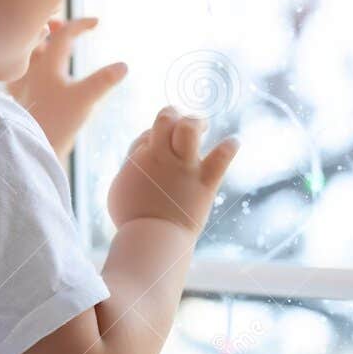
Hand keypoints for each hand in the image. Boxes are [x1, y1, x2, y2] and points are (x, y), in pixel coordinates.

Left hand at [7, 17, 126, 161]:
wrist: (31, 149)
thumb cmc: (57, 123)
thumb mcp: (85, 100)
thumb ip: (104, 81)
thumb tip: (123, 65)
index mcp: (48, 63)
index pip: (64, 33)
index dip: (81, 24)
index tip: (97, 22)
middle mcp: (31, 69)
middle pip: (38, 37)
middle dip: (52, 27)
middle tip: (61, 22)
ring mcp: (21, 83)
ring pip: (26, 54)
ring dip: (37, 44)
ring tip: (45, 42)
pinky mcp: (17, 99)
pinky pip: (18, 73)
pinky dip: (26, 65)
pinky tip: (30, 73)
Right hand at [107, 107, 238, 232]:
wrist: (151, 239)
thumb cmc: (132, 220)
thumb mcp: (118, 191)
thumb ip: (129, 171)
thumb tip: (137, 162)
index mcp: (139, 159)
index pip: (147, 134)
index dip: (153, 137)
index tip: (157, 149)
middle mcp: (160, 157)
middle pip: (166, 119)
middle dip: (173, 114)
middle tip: (181, 123)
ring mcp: (183, 168)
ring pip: (190, 128)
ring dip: (197, 122)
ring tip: (203, 126)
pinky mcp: (204, 182)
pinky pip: (221, 157)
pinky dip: (230, 147)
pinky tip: (234, 142)